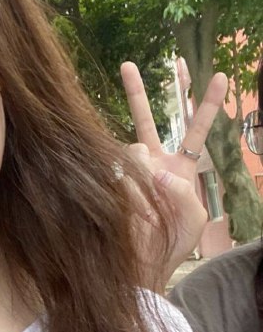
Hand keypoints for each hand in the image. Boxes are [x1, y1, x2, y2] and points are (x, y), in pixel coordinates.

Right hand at [120, 61, 227, 289]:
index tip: (220, 76)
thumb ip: (183, 191)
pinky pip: (119, 172)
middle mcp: (153, 164)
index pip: (196, 131)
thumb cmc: (173, 244)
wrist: (143, 266)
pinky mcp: (112, 184)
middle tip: (127, 65)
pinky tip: (134, 210)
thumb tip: (155, 170)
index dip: (207, 105)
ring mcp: (130, 173)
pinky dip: (131, 190)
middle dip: (137, 92)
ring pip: (134, 149)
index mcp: (180, 168)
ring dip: (145, 174)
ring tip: (149, 208)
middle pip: (146, 120)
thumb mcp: (195, 218)